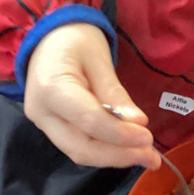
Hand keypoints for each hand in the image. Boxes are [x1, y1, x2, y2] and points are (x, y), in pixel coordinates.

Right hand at [24, 21, 159, 169]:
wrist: (48, 36)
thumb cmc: (76, 39)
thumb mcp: (99, 59)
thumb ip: (115, 93)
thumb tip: (137, 124)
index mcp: (51, 88)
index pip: (89, 121)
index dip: (121, 134)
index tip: (148, 138)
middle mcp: (41, 113)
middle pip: (81, 147)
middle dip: (118, 156)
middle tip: (152, 158)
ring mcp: (42, 123)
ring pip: (79, 151)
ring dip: (113, 157)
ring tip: (145, 155)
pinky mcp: (50, 128)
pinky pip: (77, 144)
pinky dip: (103, 149)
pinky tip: (126, 147)